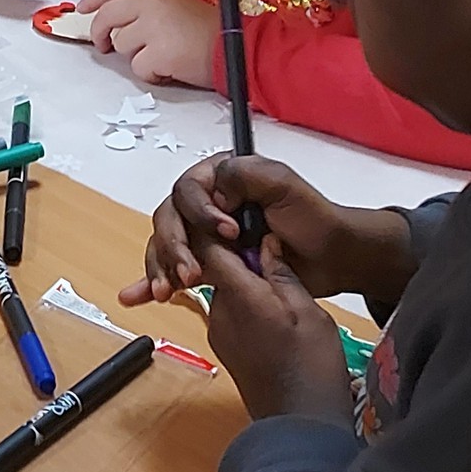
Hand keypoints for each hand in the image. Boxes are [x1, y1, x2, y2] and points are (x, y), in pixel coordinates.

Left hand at [64, 0, 219, 86]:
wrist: (236, 49)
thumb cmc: (213, 31)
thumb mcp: (178, 6)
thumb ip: (149, 7)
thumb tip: (120, 21)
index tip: (83, 7)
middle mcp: (150, 4)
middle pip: (107, 16)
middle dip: (99, 33)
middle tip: (103, 46)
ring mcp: (152, 27)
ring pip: (121, 45)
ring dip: (136, 56)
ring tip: (161, 56)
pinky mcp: (157, 52)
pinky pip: (139, 68)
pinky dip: (151, 74)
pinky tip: (169, 69)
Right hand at [126, 155, 414, 308]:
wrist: (333, 258)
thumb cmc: (314, 218)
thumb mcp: (284, 186)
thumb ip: (246, 175)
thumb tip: (214, 187)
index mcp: (221, 177)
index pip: (189, 188)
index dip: (201, 212)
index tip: (228, 232)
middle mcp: (207, 202)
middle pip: (169, 217)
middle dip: (175, 246)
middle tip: (192, 274)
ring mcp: (204, 234)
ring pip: (165, 243)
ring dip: (160, 265)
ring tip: (167, 291)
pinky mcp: (208, 262)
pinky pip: (172, 268)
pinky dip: (152, 280)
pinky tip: (137, 296)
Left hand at [198, 231, 357, 426]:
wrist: (300, 427)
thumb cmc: (311, 367)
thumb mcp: (306, 309)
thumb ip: (281, 272)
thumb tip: (264, 242)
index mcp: (236, 295)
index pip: (209, 244)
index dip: (222, 226)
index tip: (242, 218)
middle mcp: (218, 312)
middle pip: (212, 266)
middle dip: (234, 253)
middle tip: (266, 248)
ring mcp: (219, 333)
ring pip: (221, 290)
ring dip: (241, 280)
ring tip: (274, 280)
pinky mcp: (226, 349)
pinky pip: (228, 312)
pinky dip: (243, 302)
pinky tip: (270, 308)